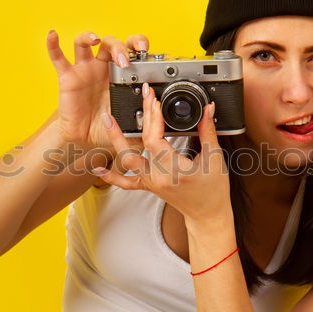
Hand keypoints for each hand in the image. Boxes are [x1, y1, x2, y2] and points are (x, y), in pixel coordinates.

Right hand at [46, 29, 148, 158]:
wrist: (85, 140)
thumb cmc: (107, 127)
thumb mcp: (132, 125)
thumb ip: (147, 121)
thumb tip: (160, 117)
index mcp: (120, 74)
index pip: (131, 50)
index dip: (138, 45)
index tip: (145, 52)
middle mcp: (102, 67)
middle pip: (110, 43)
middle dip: (119, 47)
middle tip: (125, 61)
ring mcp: (84, 70)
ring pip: (84, 42)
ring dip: (90, 37)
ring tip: (96, 41)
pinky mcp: (67, 77)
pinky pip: (58, 57)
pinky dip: (53, 45)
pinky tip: (53, 35)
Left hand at [91, 82, 230, 223]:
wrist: (207, 215)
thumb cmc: (213, 191)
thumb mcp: (214, 158)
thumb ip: (209, 131)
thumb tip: (208, 109)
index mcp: (175, 170)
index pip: (155, 140)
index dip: (153, 120)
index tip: (156, 102)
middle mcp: (158, 177)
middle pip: (141, 144)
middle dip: (143, 116)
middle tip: (144, 96)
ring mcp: (151, 181)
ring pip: (127, 160)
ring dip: (115, 139)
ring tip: (108, 119)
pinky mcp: (148, 185)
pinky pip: (125, 182)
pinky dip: (110, 175)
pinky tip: (97, 166)